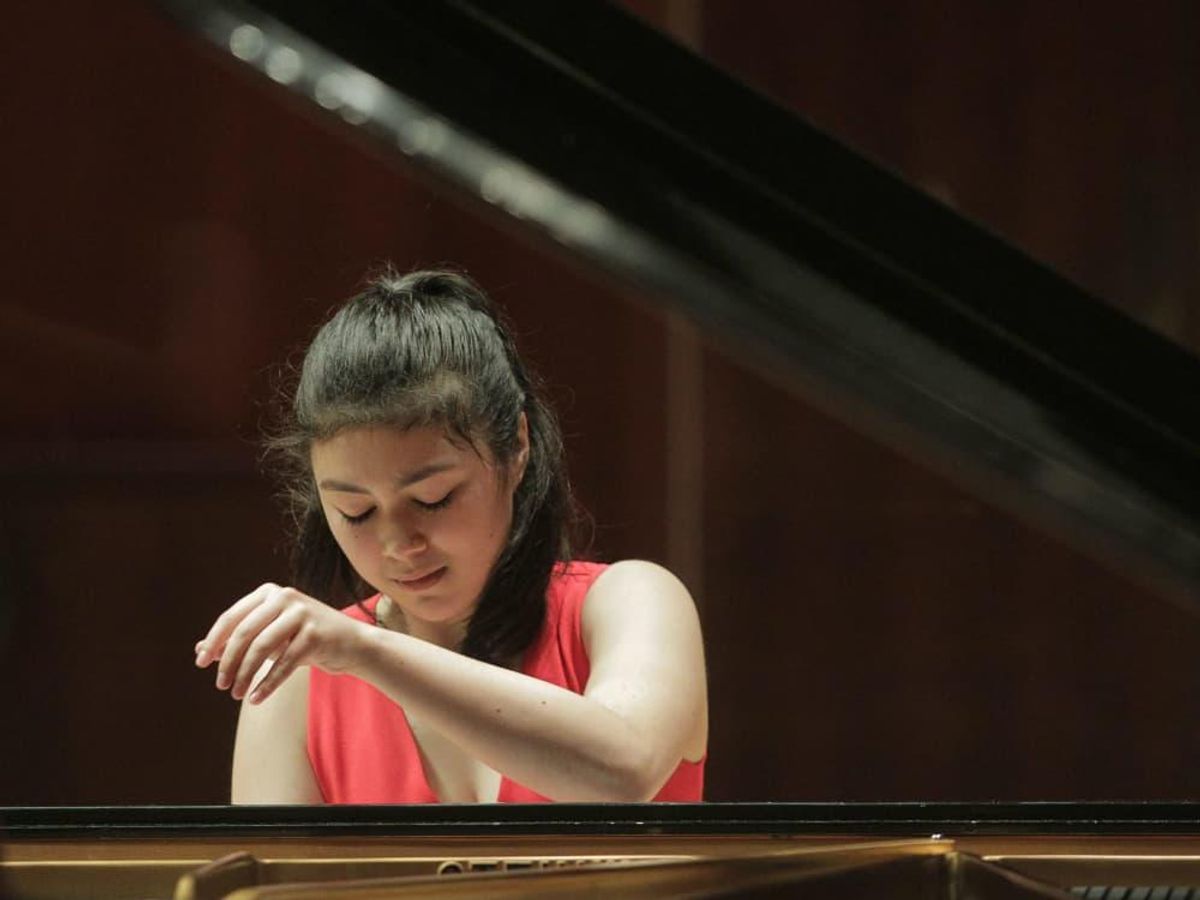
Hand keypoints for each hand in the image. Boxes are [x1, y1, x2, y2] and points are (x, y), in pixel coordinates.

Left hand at [194, 583, 367, 704]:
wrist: (352, 644)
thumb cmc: (305, 639)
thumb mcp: (271, 636)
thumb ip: (239, 640)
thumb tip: (199, 651)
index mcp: (270, 593)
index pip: (231, 617)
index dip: (214, 642)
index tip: (201, 664)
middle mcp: (285, 597)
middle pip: (244, 632)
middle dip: (228, 661)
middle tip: (220, 685)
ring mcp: (302, 613)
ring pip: (262, 647)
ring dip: (245, 674)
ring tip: (235, 694)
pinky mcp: (316, 633)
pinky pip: (284, 663)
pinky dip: (267, 683)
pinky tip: (255, 698)